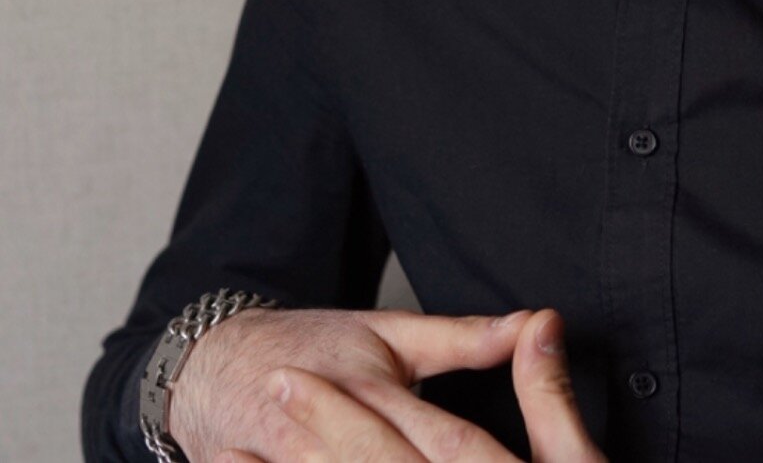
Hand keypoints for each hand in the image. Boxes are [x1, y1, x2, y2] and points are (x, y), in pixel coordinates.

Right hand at [167, 304, 604, 461]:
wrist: (217, 361)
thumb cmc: (314, 345)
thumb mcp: (392, 332)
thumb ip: (463, 337)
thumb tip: (538, 321)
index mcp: (372, 388)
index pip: (441, 437)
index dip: (484, 460)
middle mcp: (328, 429)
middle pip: (390, 461)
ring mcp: (286, 459)